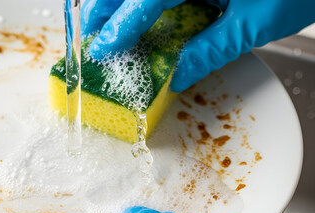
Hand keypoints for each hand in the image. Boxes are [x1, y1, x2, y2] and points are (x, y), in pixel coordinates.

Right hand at [81, 0, 314, 91]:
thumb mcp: (253, 22)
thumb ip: (210, 49)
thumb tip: (177, 74)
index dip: (118, 26)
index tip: (100, 47)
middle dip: (104, 5)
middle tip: (89, 31)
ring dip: (118, 1)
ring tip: (102, 21)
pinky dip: (143, 2)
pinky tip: (138, 12)